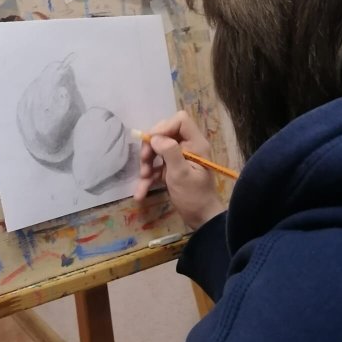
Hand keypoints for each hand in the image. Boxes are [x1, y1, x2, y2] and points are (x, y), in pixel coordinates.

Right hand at [134, 111, 223, 230]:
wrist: (201, 220)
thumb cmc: (194, 196)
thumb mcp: (181, 174)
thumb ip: (169, 152)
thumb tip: (155, 138)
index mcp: (195, 144)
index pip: (180, 121)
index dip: (164, 127)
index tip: (152, 141)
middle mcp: (188, 147)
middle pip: (165, 134)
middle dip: (151, 147)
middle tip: (144, 161)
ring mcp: (179, 159)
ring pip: (157, 150)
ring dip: (147, 163)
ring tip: (143, 178)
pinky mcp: (172, 170)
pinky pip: (156, 167)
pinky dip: (148, 178)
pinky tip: (140, 193)